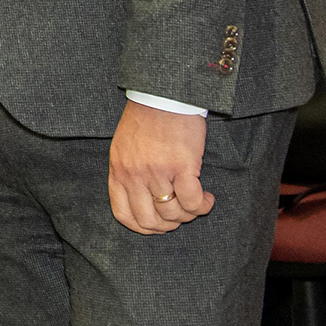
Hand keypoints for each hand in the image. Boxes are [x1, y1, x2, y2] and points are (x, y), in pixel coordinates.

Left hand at [108, 99, 213, 234]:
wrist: (163, 97)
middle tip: (181, 214)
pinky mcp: (180, 166)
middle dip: (169, 225)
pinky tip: (207, 197)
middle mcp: (134, 175)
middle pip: (150, 221)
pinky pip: (192, 202)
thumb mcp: (124, 149)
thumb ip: (128, 175)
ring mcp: (156, 172)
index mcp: (118, 171)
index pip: (124, 215)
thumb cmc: (145, 122)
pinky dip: (202, 205)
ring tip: (196, 201)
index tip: (158, 225)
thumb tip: (142, 203)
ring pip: (173, 213)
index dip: (143, 227)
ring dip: (189, 214)